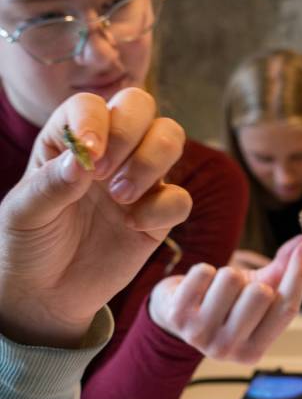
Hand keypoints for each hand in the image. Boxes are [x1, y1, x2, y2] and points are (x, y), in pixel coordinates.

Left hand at [0, 90, 190, 347]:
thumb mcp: (23, 213)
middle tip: (107, 173)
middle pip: (141, 107)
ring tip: (122, 197)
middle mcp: (110, 152)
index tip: (91, 155)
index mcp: (69, 139)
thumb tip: (84, 161)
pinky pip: (180, 199)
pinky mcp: (159, 216)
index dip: (97, 121)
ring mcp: (139, 181)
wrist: (45, 293)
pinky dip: (163, 209)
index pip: (93, 105)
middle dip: (131, 132)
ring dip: (152, 163)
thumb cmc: (27, 244)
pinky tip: (133, 226)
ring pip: (170, 140)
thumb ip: (51, 184)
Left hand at [149, 235, 301, 362]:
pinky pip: (204, 272)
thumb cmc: (225, 303)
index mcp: (255, 351)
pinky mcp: (178, 316)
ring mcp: (201, 336)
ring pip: (232, 278)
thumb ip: (285, 271)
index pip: (288, 309)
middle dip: (252, 281)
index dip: (300, 274)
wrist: (175, 311)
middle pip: (262, 294)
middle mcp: (229, 350)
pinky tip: (198, 285)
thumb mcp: (258, 294)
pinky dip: (203, 270)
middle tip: (239, 290)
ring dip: (227, 274)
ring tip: (217, 289)